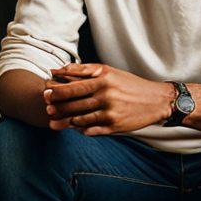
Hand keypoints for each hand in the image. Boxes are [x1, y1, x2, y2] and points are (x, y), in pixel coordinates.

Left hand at [43, 63, 174, 135]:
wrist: (155, 100)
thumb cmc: (128, 83)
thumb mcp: (107, 71)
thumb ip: (82, 70)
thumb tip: (57, 70)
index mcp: (103, 81)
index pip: (73, 88)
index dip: (57, 93)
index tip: (45, 94)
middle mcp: (106, 97)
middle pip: (74, 105)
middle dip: (58, 109)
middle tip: (47, 110)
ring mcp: (110, 113)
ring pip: (81, 120)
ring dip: (65, 122)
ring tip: (54, 122)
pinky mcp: (115, 127)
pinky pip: (92, 130)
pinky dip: (81, 130)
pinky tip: (75, 128)